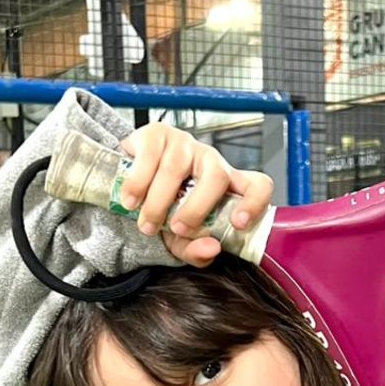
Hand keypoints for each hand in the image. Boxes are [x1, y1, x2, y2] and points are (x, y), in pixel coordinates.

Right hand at [117, 123, 273, 267]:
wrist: (126, 188)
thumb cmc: (163, 211)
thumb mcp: (180, 240)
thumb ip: (197, 251)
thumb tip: (210, 248)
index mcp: (227, 187)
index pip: (258, 185)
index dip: (254, 202)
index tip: (238, 223)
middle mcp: (210, 161)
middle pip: (216, 176)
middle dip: (196, 208)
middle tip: (176, 228)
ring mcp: (185, 144)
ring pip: (176, 167)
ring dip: (158, 202)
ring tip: (145, 223)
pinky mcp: (157, 134)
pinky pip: (150, 155)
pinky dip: (138, 182)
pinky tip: (131, 199)